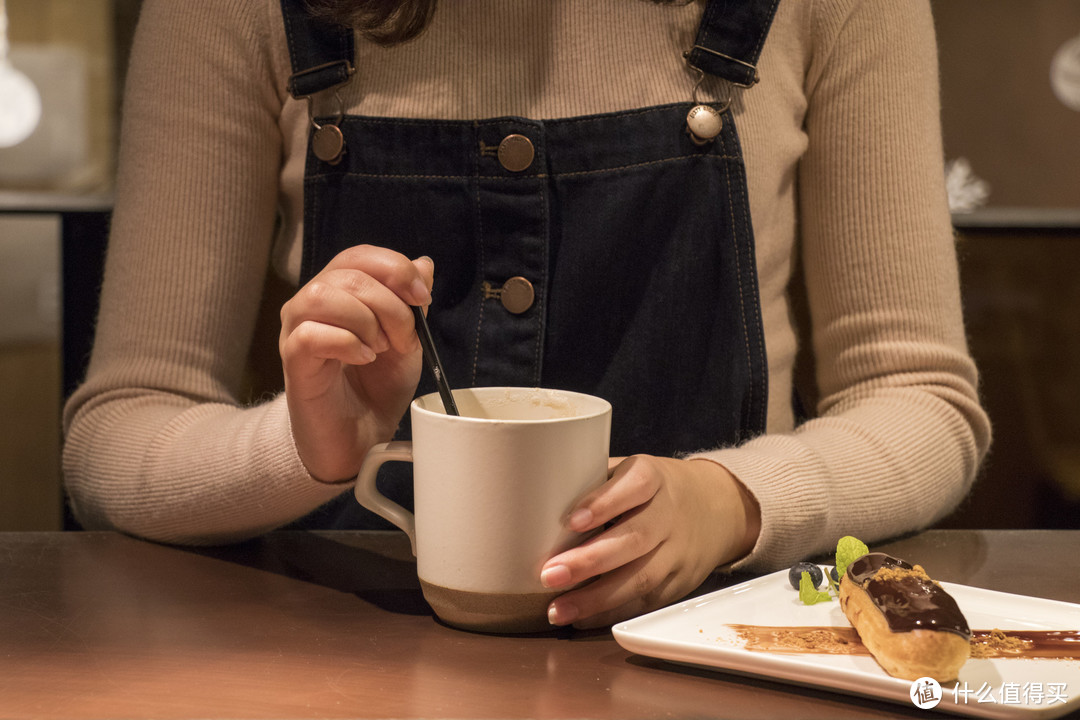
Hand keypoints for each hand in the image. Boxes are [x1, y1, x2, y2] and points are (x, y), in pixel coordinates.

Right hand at [279, 245, 433, 482]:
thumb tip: (424, 264)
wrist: (360, 439)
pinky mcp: (292, 360)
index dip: (394, 268)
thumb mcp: (408, 342)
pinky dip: (347, 343)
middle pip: (347, 275)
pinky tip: (363, 359)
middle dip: (389, 305)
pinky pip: (310, 334)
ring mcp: (296, 330)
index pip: (359, 256)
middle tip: (403, 340)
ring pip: (322, 296)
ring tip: (379, 349)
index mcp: (340, 292)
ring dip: (365, 320)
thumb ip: (413, 303)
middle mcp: (311, 304)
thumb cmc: (377, 388)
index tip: (422, 297)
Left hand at [540, 455, 759, 628]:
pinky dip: (612, 613)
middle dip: (589, 561)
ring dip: (596, 598)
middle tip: (549, 574)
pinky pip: (646, 602)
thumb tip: (530, 499)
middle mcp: (669, 514)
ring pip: (641, 578)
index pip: (634, 486)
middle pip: (633, 539)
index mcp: (653, 477)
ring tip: (557, 610)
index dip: (603, 502)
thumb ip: (591, 482)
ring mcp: (678, 551)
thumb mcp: (630, 471)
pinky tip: (581, 618)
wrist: (716, 508)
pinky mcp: (679, 582)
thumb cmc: (652, 489)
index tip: (571, 520)